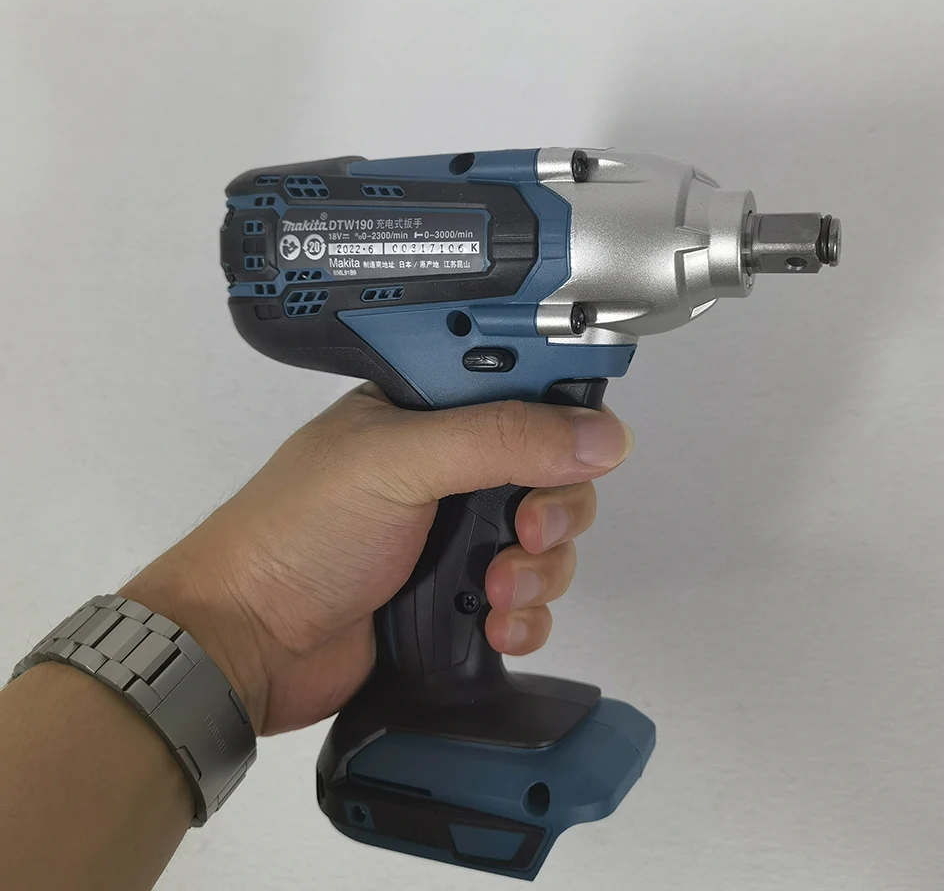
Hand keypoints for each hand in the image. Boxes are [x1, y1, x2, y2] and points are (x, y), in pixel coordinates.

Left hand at [123, 385, 633, 734]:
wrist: (248, 646)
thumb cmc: (295, 535)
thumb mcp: (399, 462)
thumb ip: (501, 438)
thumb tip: (597, 434)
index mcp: (429, 414)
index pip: (526, 394)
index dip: (563, 418)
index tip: (578, 449)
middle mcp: (449, 470)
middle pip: (552, 473)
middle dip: (556, 508)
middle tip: (523, 531)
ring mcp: (454, 537)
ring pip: (547, 542)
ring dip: (539, 570)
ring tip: (493, 591)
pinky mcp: (457, 599)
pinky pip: (528, 602)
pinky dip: (526, 617)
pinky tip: (495, 627)